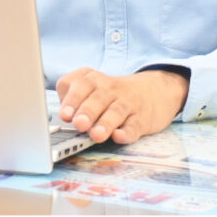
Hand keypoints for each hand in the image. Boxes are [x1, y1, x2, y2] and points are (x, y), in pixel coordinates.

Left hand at [55, 68, 188, 144]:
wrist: (154, 91)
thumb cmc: (112, 94)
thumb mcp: (93, 88)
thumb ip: (74, 99)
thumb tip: (62, 116)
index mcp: (93, 80)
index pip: (80, 84)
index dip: (71, 99)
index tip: (64, 114)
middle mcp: (110, 89)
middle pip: (97, 98)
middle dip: (87, 111)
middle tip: (78, 123)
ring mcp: (128, 103)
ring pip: (116, 111)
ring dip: (105, 123)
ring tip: (95, 135)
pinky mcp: (142, 118)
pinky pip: (135, 125)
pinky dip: (127, 131)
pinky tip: (119, 136)